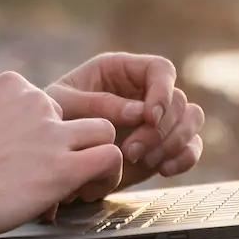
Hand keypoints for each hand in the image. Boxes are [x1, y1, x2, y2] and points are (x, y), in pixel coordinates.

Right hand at [0, 72, 123, 234]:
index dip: (39, 129)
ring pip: (102, 131)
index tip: (26, 153)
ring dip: (96, 153)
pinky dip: (107, 174)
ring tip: (84, 178)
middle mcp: (37, 103)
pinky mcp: (64, 167)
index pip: (44, 102)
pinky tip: (93, 188)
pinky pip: (108, 159)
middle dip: (66, 143)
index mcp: (11, 86)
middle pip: (73, 117)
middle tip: (50, 171)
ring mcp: (53, 134)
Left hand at [47, 52, 206, 197]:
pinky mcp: (161, 145)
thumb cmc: (50, 118)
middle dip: (161, 128)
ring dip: (174, 142)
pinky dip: (184, 158)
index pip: (160, 69)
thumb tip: (140, 112)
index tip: (148, 117)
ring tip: (144, 161)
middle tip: (132, 151)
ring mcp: (156, 118)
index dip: (162, 90)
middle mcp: (143, 91)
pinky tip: (163, 169)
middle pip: (178, 99)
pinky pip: (190, 147)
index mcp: (120, 70)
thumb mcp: (63, 105)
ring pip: (191, 120)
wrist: (47, 155)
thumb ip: (99, 105)